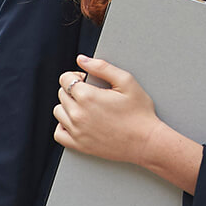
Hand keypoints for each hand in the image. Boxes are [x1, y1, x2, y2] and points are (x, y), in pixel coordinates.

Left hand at [52, 55, 167, 165]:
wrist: (146, 142)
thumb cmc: (140, 114)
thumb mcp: (126, 82)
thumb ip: (102, 67)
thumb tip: (82, 60)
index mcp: (87, 96)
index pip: (65, 79)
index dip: (76, 76)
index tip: (88, 81)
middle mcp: (78, 114)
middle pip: (62, 94)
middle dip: (74, 90)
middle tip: (92, 94)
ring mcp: (77, 131)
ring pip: (58, 112)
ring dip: (68, 107)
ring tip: (86, 108)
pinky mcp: (79, 145)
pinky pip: (59, 133)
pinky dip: (64, 126)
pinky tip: (77, 122)